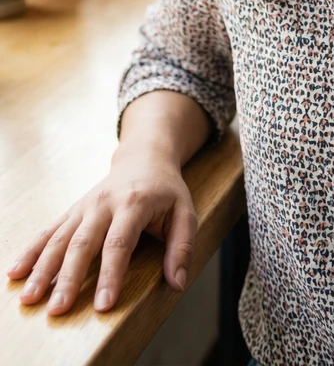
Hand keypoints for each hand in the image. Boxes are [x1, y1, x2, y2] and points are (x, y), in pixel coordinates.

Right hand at [6, 149, 196, 315]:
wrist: (144, 157)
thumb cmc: (166, 190)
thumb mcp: (185, 212)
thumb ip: (182, 247)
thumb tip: (177, 283)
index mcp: (134, 203)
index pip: (119, 243)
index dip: (111, 275)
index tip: (102, 305)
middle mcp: (104, 203)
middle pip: (83, 243)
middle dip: (69, 278)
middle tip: (57, 309)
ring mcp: (84, 206)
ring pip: (60, 238)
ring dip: (42, 269)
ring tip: (29, 298)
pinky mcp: (72, 210)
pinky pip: (48, 231)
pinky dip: (31, 251)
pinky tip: (16, 272)